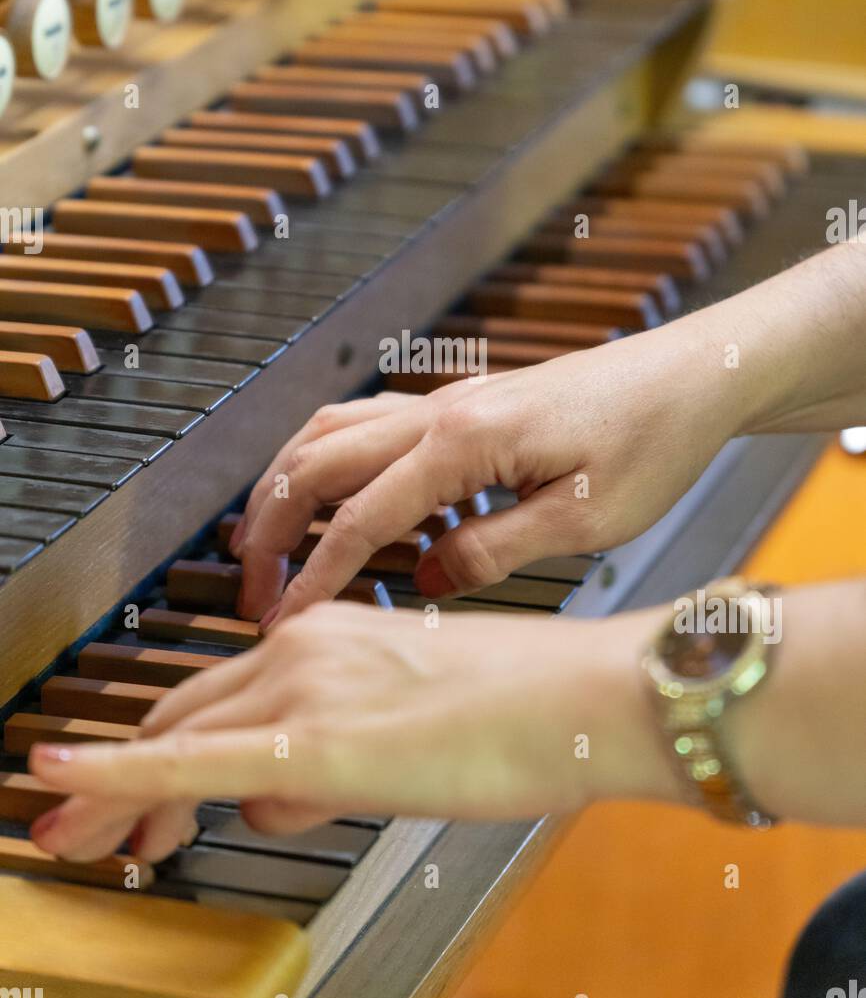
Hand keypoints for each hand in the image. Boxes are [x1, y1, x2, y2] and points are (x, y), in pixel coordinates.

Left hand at [28, 601, 677, 863]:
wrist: (586, 697)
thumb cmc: (526, 708)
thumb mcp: (408, 725)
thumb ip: (335, 745)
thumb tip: (278, 790)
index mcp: (326, 631)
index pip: (216, 694)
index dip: (157, 747)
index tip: (127, 788)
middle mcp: (302, 644)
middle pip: (179, 714)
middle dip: (121, 778)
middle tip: (88, 829)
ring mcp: (305, 684)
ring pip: (176, 741)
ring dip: (120, 796)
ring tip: (91, 841)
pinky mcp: (314, 738)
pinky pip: (187, 763)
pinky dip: (116, 776)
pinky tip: (70, 790)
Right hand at [234, 322, 749, 623]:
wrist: (693, 375)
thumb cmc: (652, 440)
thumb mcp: (583, 521)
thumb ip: (492, 551)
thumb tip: (424, 580)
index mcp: (462, 441)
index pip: (360, 518)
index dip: (314, 575)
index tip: (281, 622)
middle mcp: (440, 412)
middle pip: (316, 462)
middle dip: (270, 527)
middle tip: (253, 590)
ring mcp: (448, 403)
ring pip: (331, 432)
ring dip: (290, 487)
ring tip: (272, 546)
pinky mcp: (465, 406)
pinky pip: (370, 429)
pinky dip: (336, 468)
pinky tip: (354, 513)